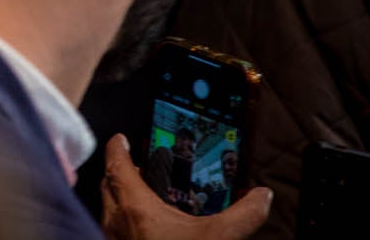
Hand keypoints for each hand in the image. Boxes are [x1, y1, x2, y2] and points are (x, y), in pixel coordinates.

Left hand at [101, 135, 270, 238]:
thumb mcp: (220, 237)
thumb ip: (244, 214)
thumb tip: (261, 197)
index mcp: (135, 208)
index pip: (117, 166)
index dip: (117, 149)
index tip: (120, 139)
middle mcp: (117, 222)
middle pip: (108, 185)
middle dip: (120, 172)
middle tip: (135, 166)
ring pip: (108, 209)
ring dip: (120, 197)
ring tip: (141, 195)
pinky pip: (113, 229)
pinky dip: (124, 220)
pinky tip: (144, 228)